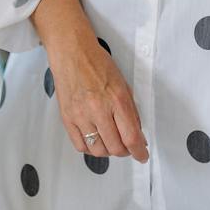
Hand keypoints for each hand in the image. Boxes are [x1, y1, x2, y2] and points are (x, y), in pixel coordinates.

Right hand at [50, 35, 148, 161]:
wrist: (72, 53)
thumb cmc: (98, 64)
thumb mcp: (123, 85)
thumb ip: (131, 111)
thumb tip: (137, 135)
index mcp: (117, 100)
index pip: (131, 137)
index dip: (139, 152)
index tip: (142, 156)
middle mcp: (99, 110)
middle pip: (115, 147)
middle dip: (125, 151)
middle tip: (127, 146)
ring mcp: (81, 115)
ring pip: (98, 150)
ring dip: (108, 151)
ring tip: (110, 142)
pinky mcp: (67, 118)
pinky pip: (80, 145)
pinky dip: (90, 148)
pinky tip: (95, 139)